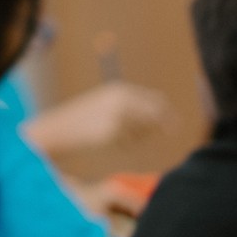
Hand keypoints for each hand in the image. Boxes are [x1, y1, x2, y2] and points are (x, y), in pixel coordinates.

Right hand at [24, 82, 174, 166]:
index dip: (166, 111)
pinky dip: (125, 145)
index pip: (154, 99)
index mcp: (120, 90)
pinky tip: (110, 142)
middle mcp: (122, 100)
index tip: (173, 123)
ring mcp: (118, 115)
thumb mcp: (107, 105)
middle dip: (164, 124)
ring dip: (138, 137)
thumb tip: (160, 119)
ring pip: (143, 131)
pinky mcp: (114, 131)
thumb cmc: (84, 119)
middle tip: (170, 132)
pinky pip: (130, 143)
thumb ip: (131, 108)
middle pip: (155, 114)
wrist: (62, 128)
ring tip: (117, 137)